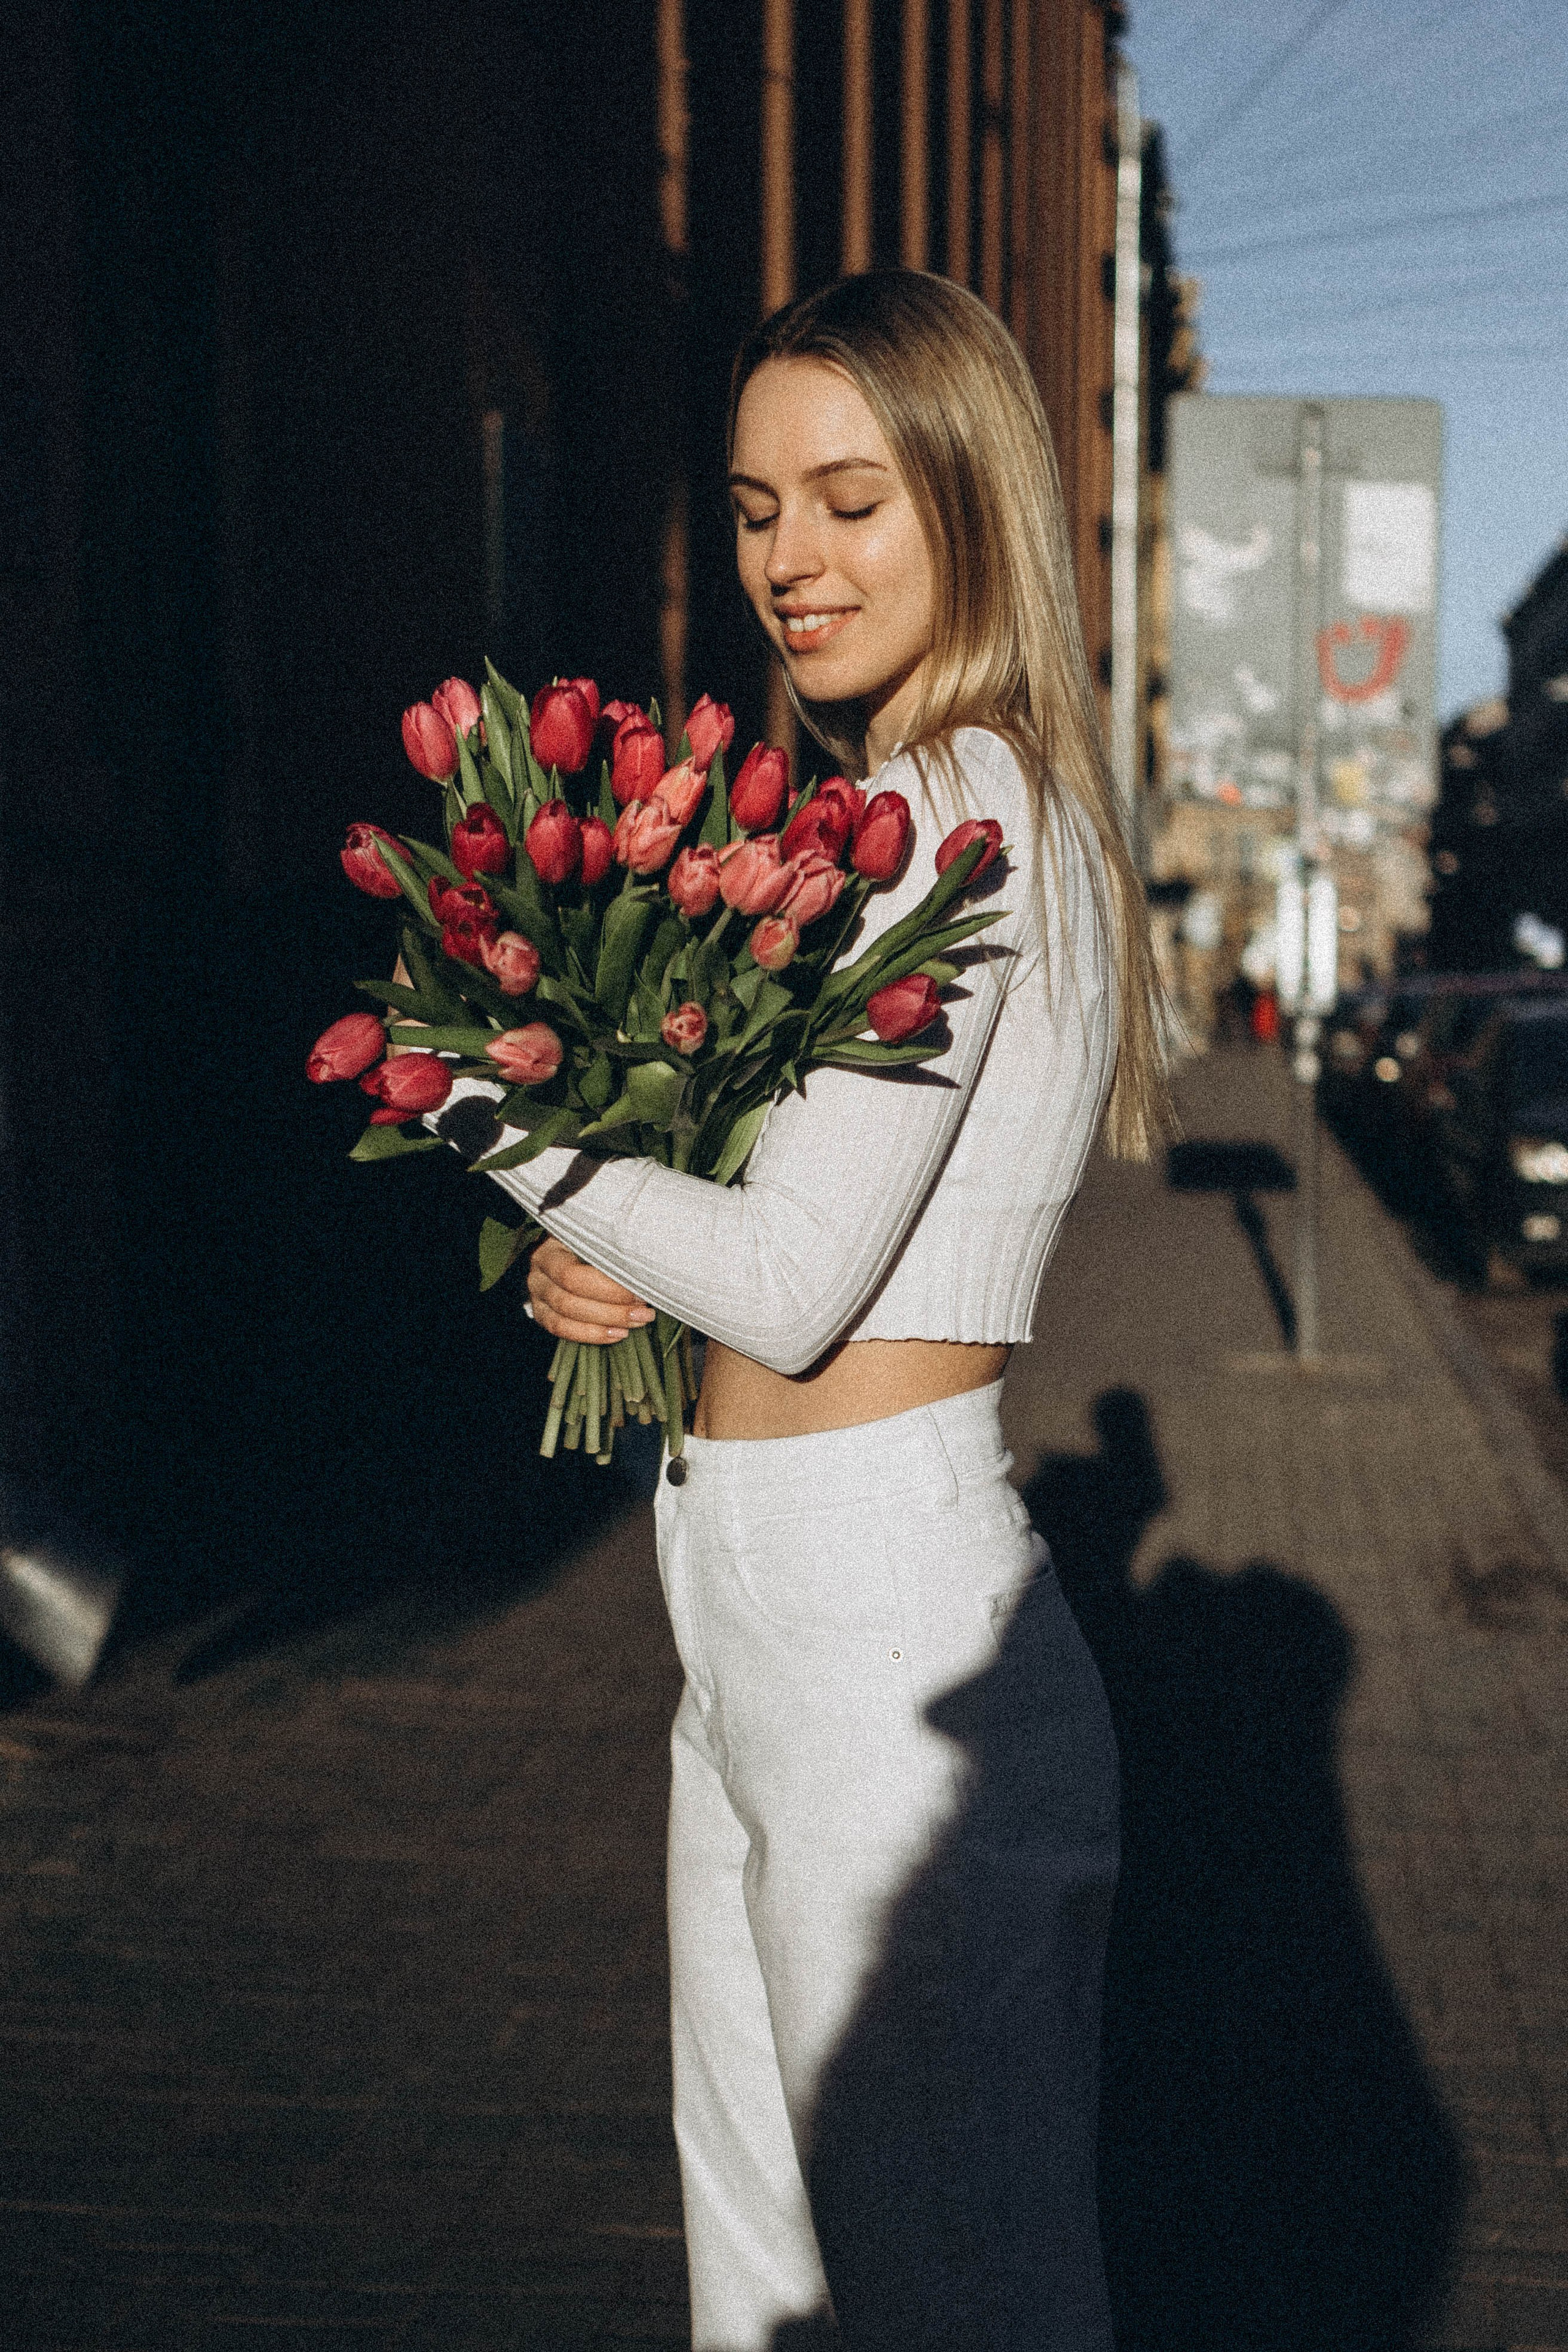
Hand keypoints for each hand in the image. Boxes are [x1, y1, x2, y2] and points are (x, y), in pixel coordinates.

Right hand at [528, 1236, 654, 1345]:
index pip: (572, 1276)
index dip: (608, 1289)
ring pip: (566, 1318)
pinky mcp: (542, 1312)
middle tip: (644, 1312)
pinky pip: (562, 1330)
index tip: (639, 1291)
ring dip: (605, 1324)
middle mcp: (538, 1272)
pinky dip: (592, 1335)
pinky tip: (618, 1333)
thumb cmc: (591, 1238)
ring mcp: (537, 1294)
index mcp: (550, 1247)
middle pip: (569, 1300)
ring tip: (636, 1323)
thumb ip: (614, 1244)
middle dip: (612, 1310)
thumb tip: (643, 1267)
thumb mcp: (598, 1233)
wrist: (567, 1246)